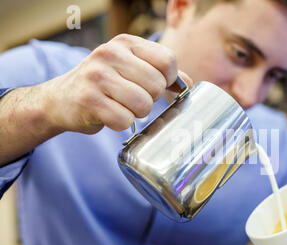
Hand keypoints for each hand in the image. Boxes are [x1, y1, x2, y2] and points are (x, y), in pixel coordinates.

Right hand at [41, 33, 192, 133]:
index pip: (168, 61)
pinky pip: (124, 120)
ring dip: (137, 113)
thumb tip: (189, 84)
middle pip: (157, 85)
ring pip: (143, 104)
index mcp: (126, 43)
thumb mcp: (131, 69)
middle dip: (151, 99)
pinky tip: (109, 115)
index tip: (157, 87)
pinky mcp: (88, 100)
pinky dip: (121, 124)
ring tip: (122, 106)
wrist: (61, 99)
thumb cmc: (104, 85)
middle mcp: (110, 53)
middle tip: (134, 98)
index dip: (169, 80)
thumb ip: (161, 73)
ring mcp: (97, 76)